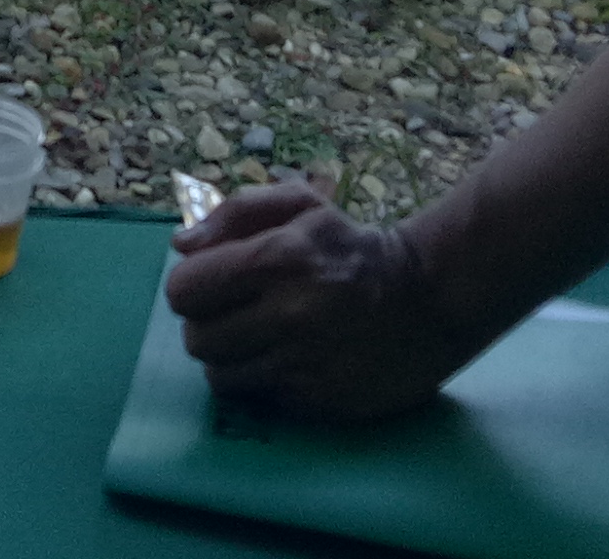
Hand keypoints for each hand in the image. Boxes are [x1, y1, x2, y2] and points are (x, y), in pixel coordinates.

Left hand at [165, 183, 483, 420]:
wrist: (429, 298)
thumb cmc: (351, 247)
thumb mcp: (300, 207)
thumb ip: (234, 213)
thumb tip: (180, 246)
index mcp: (278, 257)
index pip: (184, 290)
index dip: (192, 285)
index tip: (214, 282)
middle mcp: (289, 314)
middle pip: (196, 338)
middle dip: (208, 323)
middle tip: (238, 312)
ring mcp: (304, 364)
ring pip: (220, 375)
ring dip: (231, 357)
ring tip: (260, 337)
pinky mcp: (320, 402)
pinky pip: (259, 398)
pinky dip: (264, 381)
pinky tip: (290, 359)